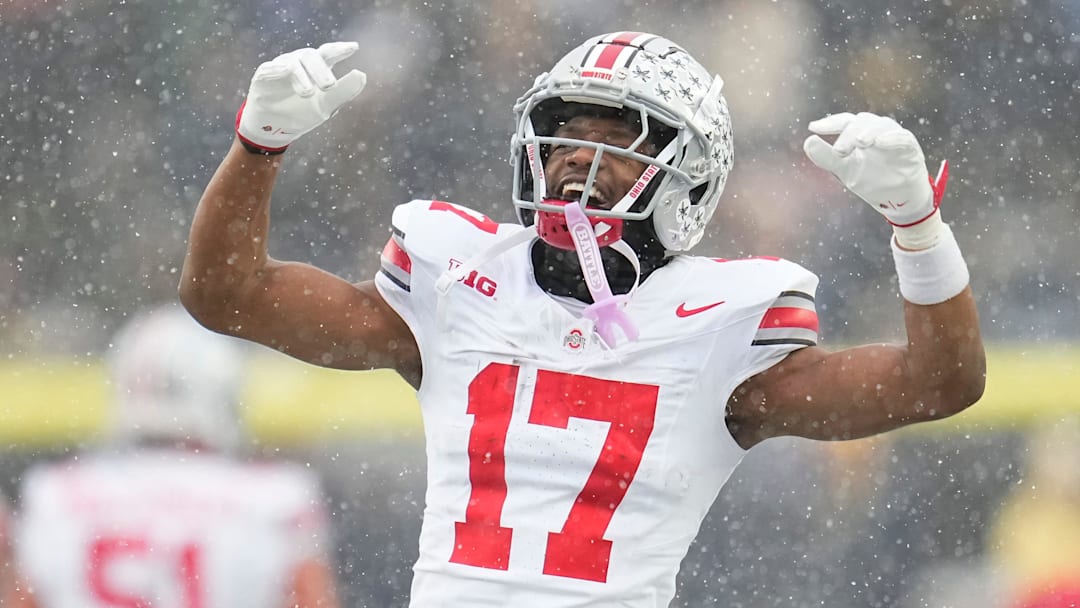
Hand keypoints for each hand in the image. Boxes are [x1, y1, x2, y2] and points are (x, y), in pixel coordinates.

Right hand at [236, 42, 366, 153]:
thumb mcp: (327, 105)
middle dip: (321, 70)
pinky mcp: (262, 75)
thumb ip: (344, 91)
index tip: (354, 48)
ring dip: (302, 76)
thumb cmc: (302, 113)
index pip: (328, 54)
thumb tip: (362, 74)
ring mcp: (280, 67)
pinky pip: (268, 68)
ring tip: (308, 93)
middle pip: (311, 57)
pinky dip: (276, 69)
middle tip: (329, 86)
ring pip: (292, 63)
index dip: (340, 50)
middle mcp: (299, 62)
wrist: (275, 129)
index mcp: (316, 67)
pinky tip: (284, 70)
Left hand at [803, 112, 941, 227]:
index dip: (830, 122)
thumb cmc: (872, 180)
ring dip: (869, 132)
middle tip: (838, 151)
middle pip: (861, 122)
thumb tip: (807, 141)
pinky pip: (903, 138)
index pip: (845, 121)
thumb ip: (826, 157)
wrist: (897, 200)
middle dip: (848, 134)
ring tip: (859, 142)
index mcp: (860, 133)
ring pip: (882, 126)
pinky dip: (892, 138)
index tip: (813, 128)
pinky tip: (880, 142)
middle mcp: (877, 130)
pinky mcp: (911, 148)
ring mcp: (895, 137)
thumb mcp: (845, 170)